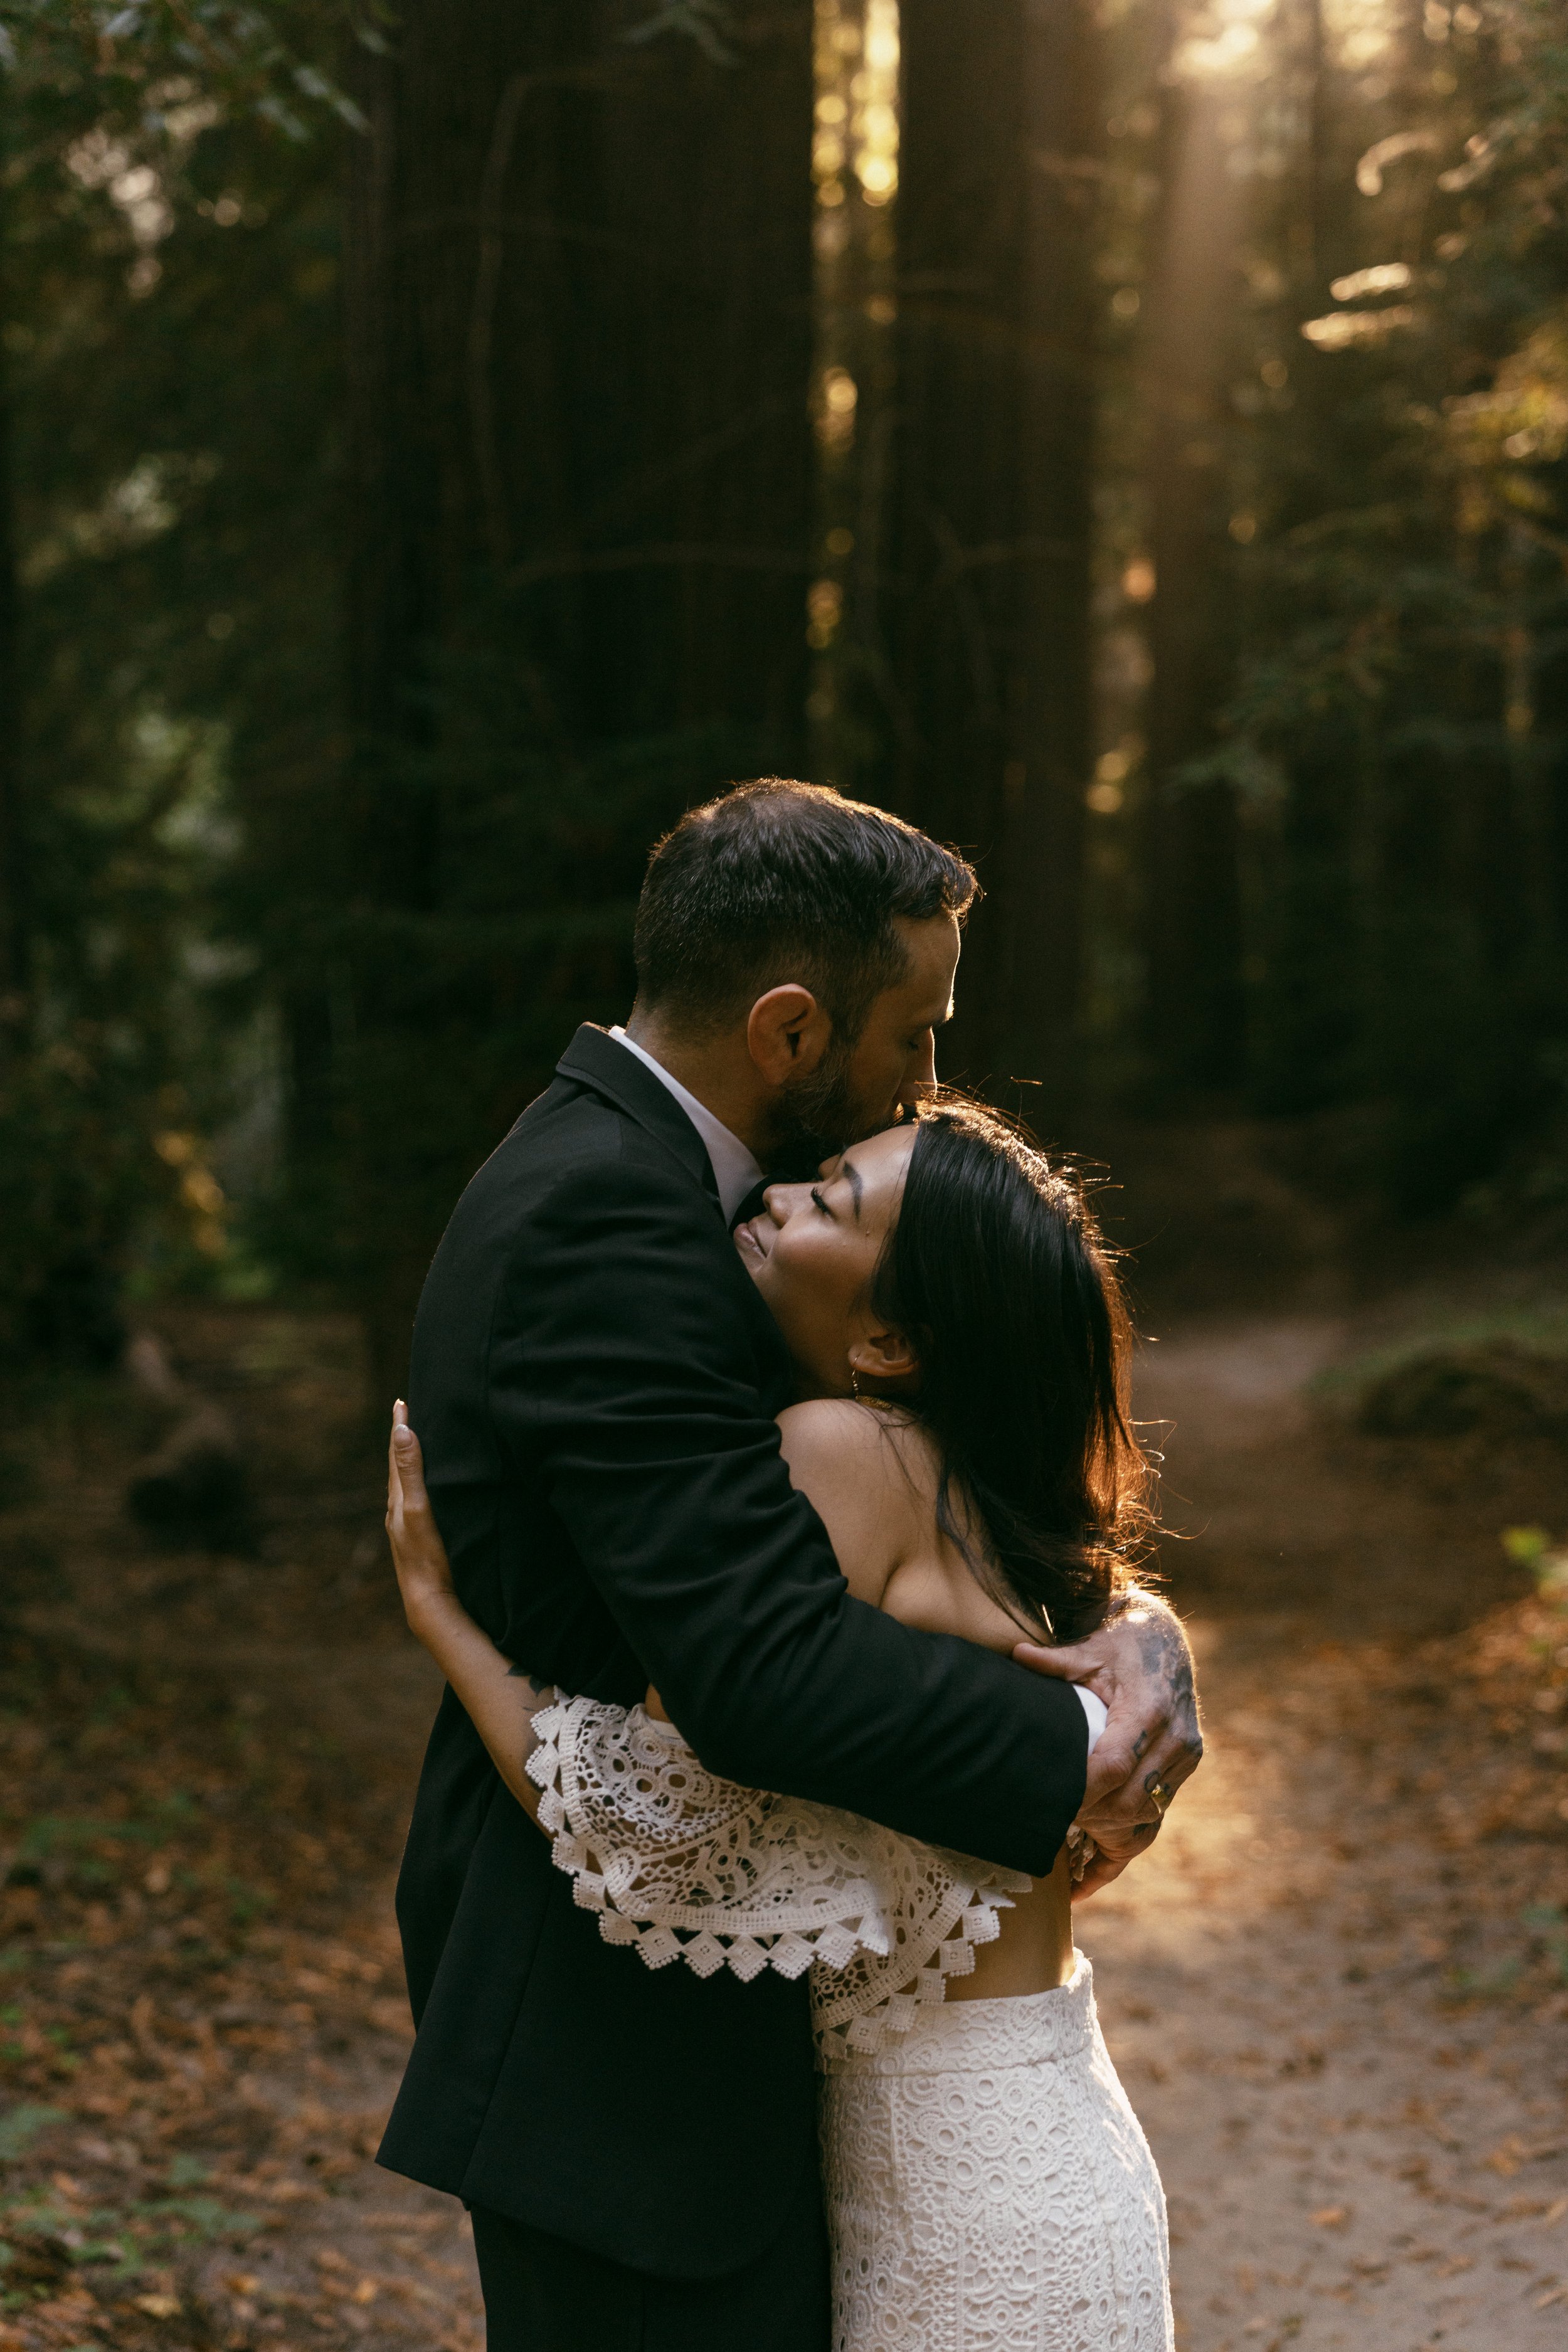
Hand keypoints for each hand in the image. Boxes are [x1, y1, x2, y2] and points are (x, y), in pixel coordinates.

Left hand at [386, 1402, 457, 1635]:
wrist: (429, 1601)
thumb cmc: (426, 1556)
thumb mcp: (418, 1509)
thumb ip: (411, 1471)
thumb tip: (402, 1432)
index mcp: (397, 1499)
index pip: (397, 1454)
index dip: (400, 1428)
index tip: (401, 1401)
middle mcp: (398, 1511)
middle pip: (399, 1467)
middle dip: (403, 1440)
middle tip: (407, 1415)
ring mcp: (407, 1526)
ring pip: (406, 1485)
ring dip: (410, 1462)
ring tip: (415, 1447)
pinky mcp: (419, 1539)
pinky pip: (416, 1501)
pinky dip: (418, 1484)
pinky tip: (426, 1492)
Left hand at [1014, 1590, 1201, 1890]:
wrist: (1165, 1641)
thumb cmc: (1121, 1643)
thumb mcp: (1089, 1647)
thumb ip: (1053, 1661)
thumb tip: (1014, 1654)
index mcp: (1149, 1710)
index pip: (1116, 1765)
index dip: (1083, 1792)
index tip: (1050, 1805)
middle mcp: (1175, 1741)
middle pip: (1131, 1802)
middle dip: (1089, 1819)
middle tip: (1047, 1825)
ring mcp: (1183, 1760)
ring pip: (1146, 1818)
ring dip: (1103, 1837)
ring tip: (1059, 1848)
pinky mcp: (1182, 1772)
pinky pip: (1154, 1823)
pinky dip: (1120, 1852)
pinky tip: (1084, 1881)